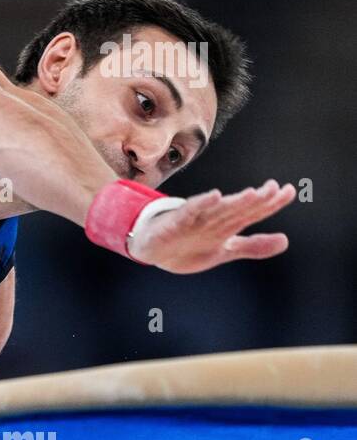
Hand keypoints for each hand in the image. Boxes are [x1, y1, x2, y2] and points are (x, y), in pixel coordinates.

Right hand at [127, 180, 294, 273]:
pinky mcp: (177, 222)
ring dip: (236, 201)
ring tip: (254, 193)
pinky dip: (202, 203)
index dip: (272, 203)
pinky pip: (191, 211)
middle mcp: (214, 218)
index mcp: (228, 224)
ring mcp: (196, 219)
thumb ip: (253, 246)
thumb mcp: (225, 250)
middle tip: (274, 188)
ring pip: (220, 209)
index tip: (289, 191)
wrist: (151, 250)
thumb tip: (285, 241)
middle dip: (257, 200)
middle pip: (239, 208)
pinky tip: (214, 196)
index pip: (253, 212)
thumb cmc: (188, 246)